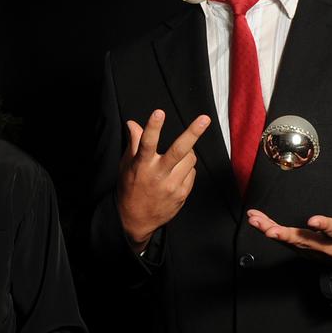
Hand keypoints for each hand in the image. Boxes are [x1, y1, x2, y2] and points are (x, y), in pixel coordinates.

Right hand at [116, 110, 210, 249]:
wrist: (135, 220)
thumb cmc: (129, 188)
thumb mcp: (127, 165)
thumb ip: (134, 143)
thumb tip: (133, 123)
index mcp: (141, 165)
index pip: (147, 143)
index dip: (153, 127)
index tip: (159, 112)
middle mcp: (158, 175)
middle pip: (179, 150)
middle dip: (193, 133)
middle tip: (205, 119)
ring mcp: (172, 186)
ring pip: (190, 159)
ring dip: (188, 152)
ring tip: (178, 156)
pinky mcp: (182, 194)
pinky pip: (192, 172)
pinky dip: (187, 168)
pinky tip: (177, 173)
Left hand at [246, 168, 331, 266]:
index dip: (325, 226)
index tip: (313, 221)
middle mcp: (329, 247)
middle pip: (306, 242)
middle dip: (286, 236)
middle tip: (269, 230)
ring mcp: (315, 251)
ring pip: (291, 242)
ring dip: (271, 231)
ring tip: (255, 221)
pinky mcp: (304, 251)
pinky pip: (285, 242)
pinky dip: (270, 231)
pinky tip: (257, 221)